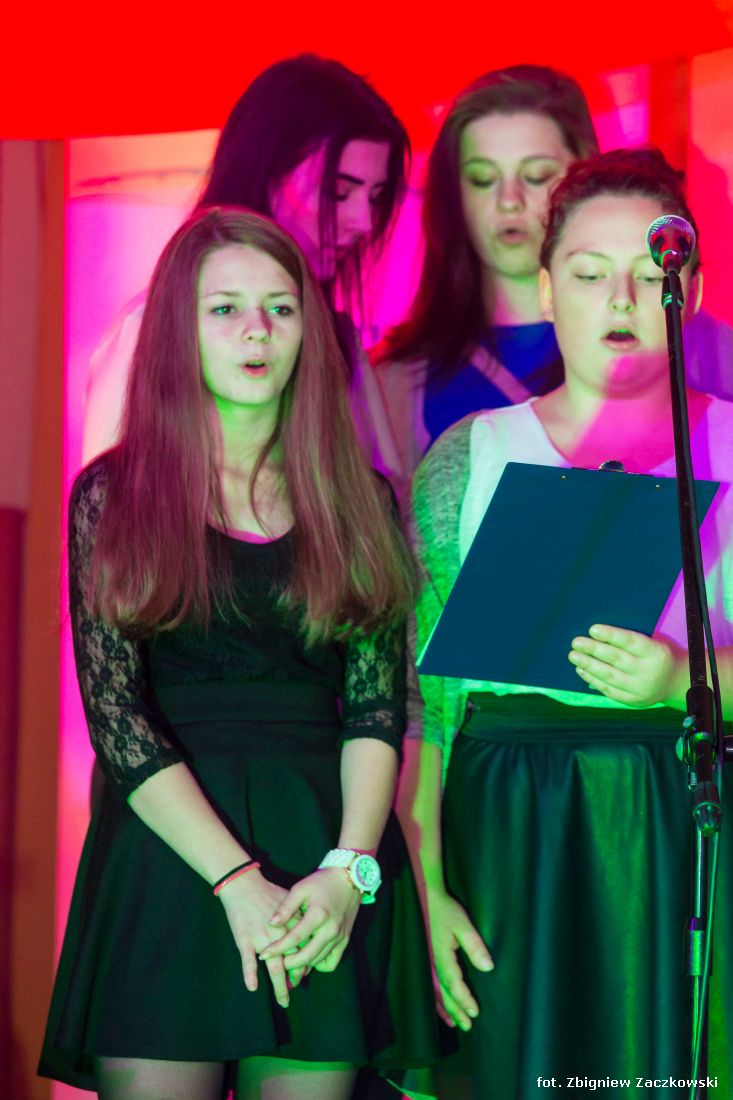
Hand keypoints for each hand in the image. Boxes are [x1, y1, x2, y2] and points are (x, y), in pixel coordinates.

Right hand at [217, 869, 304, 1007]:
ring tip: (284, 1000)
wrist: (243, 883)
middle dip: (295, 979)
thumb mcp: (290, 901)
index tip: (303, 974)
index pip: (304, 949)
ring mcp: (262, 937)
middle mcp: (281, 933)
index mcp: (293, 923)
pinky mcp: (245, 939)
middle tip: (294, 991)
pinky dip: (250, 974)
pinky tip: (253, 987)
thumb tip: (310, 933)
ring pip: (274, 966)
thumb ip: (300, 918)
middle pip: (293, 962)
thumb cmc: (267, 892)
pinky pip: (248, 960)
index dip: (306, 964)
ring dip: (279, 986)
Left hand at [258, 868, 360, 973]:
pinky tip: (309, 957)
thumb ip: (286, 907)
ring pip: (318, 961)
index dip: (277, 948)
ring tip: (289, 962)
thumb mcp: (301, 889)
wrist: (348, 879)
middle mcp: (331, 929)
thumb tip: (271, 923)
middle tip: (277, 963)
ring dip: (303, 965)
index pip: (294, 938)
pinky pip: (332, 962)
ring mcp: (340, 936)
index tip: (263, 955)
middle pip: (307, 956)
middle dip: (289, 964)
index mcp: (318, 914)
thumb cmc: (321, 882)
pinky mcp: (345, 940)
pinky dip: (319, 964)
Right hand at [424, 889, 493, 1031]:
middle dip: (456, 1010)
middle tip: (468, 1026)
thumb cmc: (445, 910)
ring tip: (454, 1023)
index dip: (464, 999)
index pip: (454, 984)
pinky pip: (430, 983)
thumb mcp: (462, 924)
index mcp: (441, 956)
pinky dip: (435, 996)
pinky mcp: (426, 957)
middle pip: (444, 992)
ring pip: (436, 990)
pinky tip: (439, 1003)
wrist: (426, 896)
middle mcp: (432, 962)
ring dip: (445, 1007)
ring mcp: (427, 961)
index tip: (475, 1012)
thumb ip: (474, 945)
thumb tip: (488, 968)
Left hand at [569, 624, 686, 706]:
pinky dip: (593, 680)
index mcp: (655, 653)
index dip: (610, 635)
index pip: (630, 642)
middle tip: (576, 642)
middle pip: (616, 659)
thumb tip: (598, 634)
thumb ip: (632, 640)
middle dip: (593, 650)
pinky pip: (609, 690)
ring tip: (573, 656)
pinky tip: (581, 670)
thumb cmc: (659, 655)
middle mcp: (648, 672)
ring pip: (609, 676)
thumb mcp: (655, 642)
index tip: (592, 629)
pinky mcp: (633, 700)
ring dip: (588, 665)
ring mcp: (640, 688)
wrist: (676, 683)